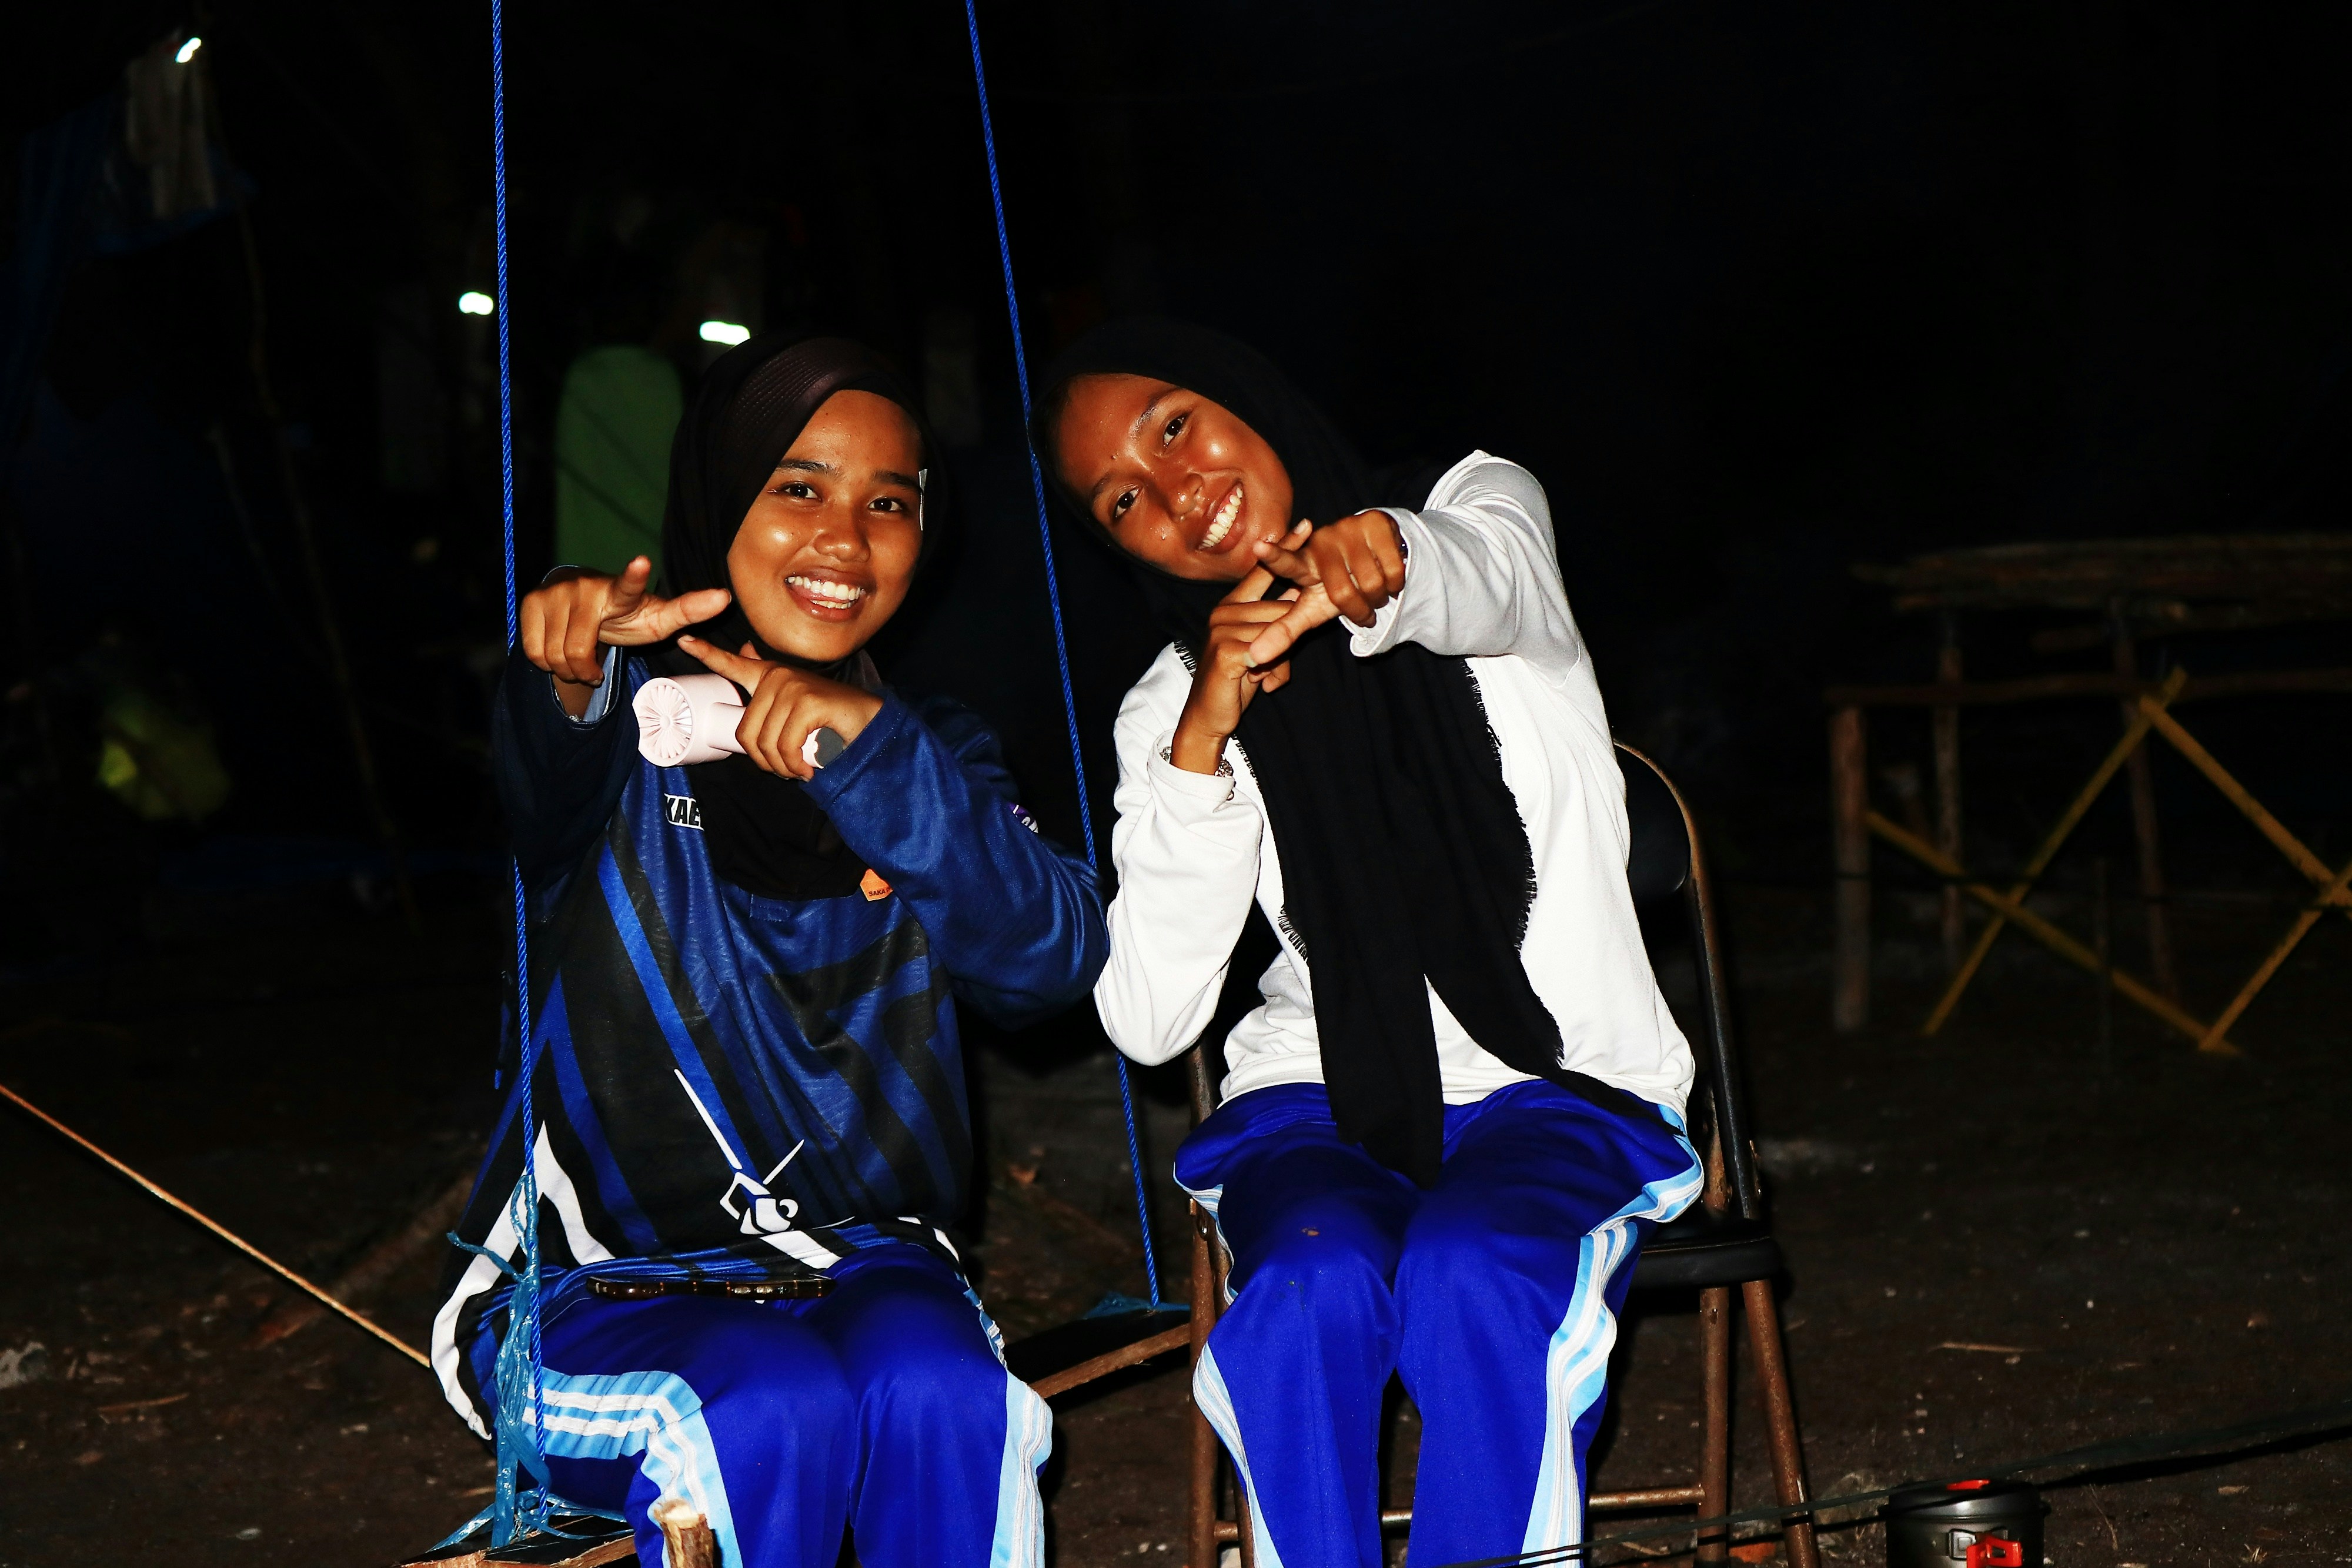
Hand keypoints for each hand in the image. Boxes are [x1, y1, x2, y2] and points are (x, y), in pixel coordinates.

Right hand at [521, 556, 732, 690]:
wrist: (584, 603)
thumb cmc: (627, 614)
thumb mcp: (658, 618)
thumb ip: (689, 610)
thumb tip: (725, 597)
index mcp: (622, 593)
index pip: (629, 585)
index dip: (635, 576)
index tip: (643, 562)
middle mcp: (586, 587)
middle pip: (578, 651)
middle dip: (586, 670)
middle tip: (595, 666)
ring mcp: (554, 592)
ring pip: (554, 655)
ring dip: (566, 669)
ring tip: (579, 657)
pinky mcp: (530, 601)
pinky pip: (533, 652)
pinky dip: (545, 661)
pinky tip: (558, 649)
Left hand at [677, 636, 884, 780]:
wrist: (872, 726)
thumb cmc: (833, 725)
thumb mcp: (797, 716)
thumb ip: (772, 709)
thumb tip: (747, 696)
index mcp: (772, 677)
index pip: (734, 664)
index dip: (708, 654)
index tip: (685, 641)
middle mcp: (778, 676)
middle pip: (745, 732)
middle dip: (765, 762)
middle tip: (788, 769)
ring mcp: (792, 686)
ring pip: (765, 743)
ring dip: (783, 768)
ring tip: (801, 769)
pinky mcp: (806, 701)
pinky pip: (784, 746)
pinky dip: (796, 766)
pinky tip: (809, 768)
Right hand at [1169, 525, 1308, 774]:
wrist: (1208, 716)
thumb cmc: (1236, 681)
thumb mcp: (1261, 649)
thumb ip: (1277, 626)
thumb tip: (1299, 607)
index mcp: (1231, 606)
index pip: (1262, 571)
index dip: (1285, 548)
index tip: (1307, 525)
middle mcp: (1224, 611)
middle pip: (1282, 608)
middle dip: (1286, 640)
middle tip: (1269, 666)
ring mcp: (1223, 628)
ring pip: (1280, 631)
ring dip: (1280, 661)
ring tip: (1262, 676)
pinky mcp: (1227, 649)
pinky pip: (1271, 651)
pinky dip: (1273, 671)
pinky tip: (1257, 681)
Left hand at [1246, 509, 1404, 662]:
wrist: (1374, 553)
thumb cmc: (1336, 585)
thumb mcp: (1311, 609)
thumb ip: (1284, 631)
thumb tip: (1255, 658)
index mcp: (1302, 564)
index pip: (1286, 564)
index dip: (1274, 556)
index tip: (1259, 546)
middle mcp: (1322, 542)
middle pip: (1342, 593)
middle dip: (1358, 611)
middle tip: (1361, 608)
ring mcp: (1348, 529)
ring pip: (1371, 584)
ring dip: (1378, 598)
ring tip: (1373, 589)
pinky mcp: (1375, 523)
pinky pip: (1392, 570)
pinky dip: (1395, 583)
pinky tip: (1388, 573)